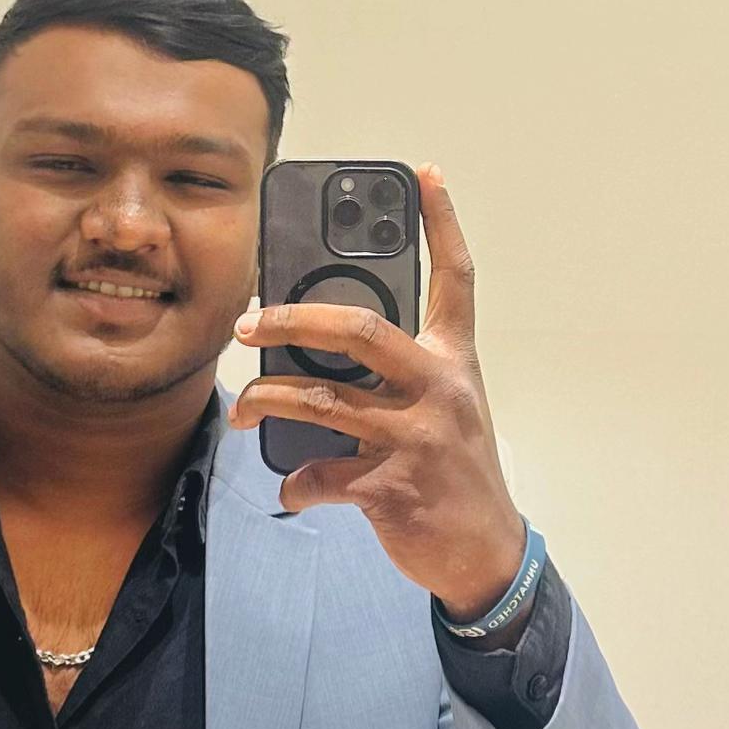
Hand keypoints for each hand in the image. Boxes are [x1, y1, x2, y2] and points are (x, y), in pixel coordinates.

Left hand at [230, 164, 526, 620]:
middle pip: (360, 330)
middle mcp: (440, 389)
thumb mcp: (444, 409)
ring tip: (243, 408)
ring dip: (267, 401)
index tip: (424, 176)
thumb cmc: (455, 470)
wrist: (485, 552)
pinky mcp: (392, 487)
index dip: (442, 224)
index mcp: (454, 361)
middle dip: (292, 320)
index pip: (455, 279)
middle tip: (248, 324)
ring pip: (322, 402)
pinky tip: (292, 486)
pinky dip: (296, 483)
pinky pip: (321, 475)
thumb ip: (399, 373)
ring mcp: (417, 438)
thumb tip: (320, 348)